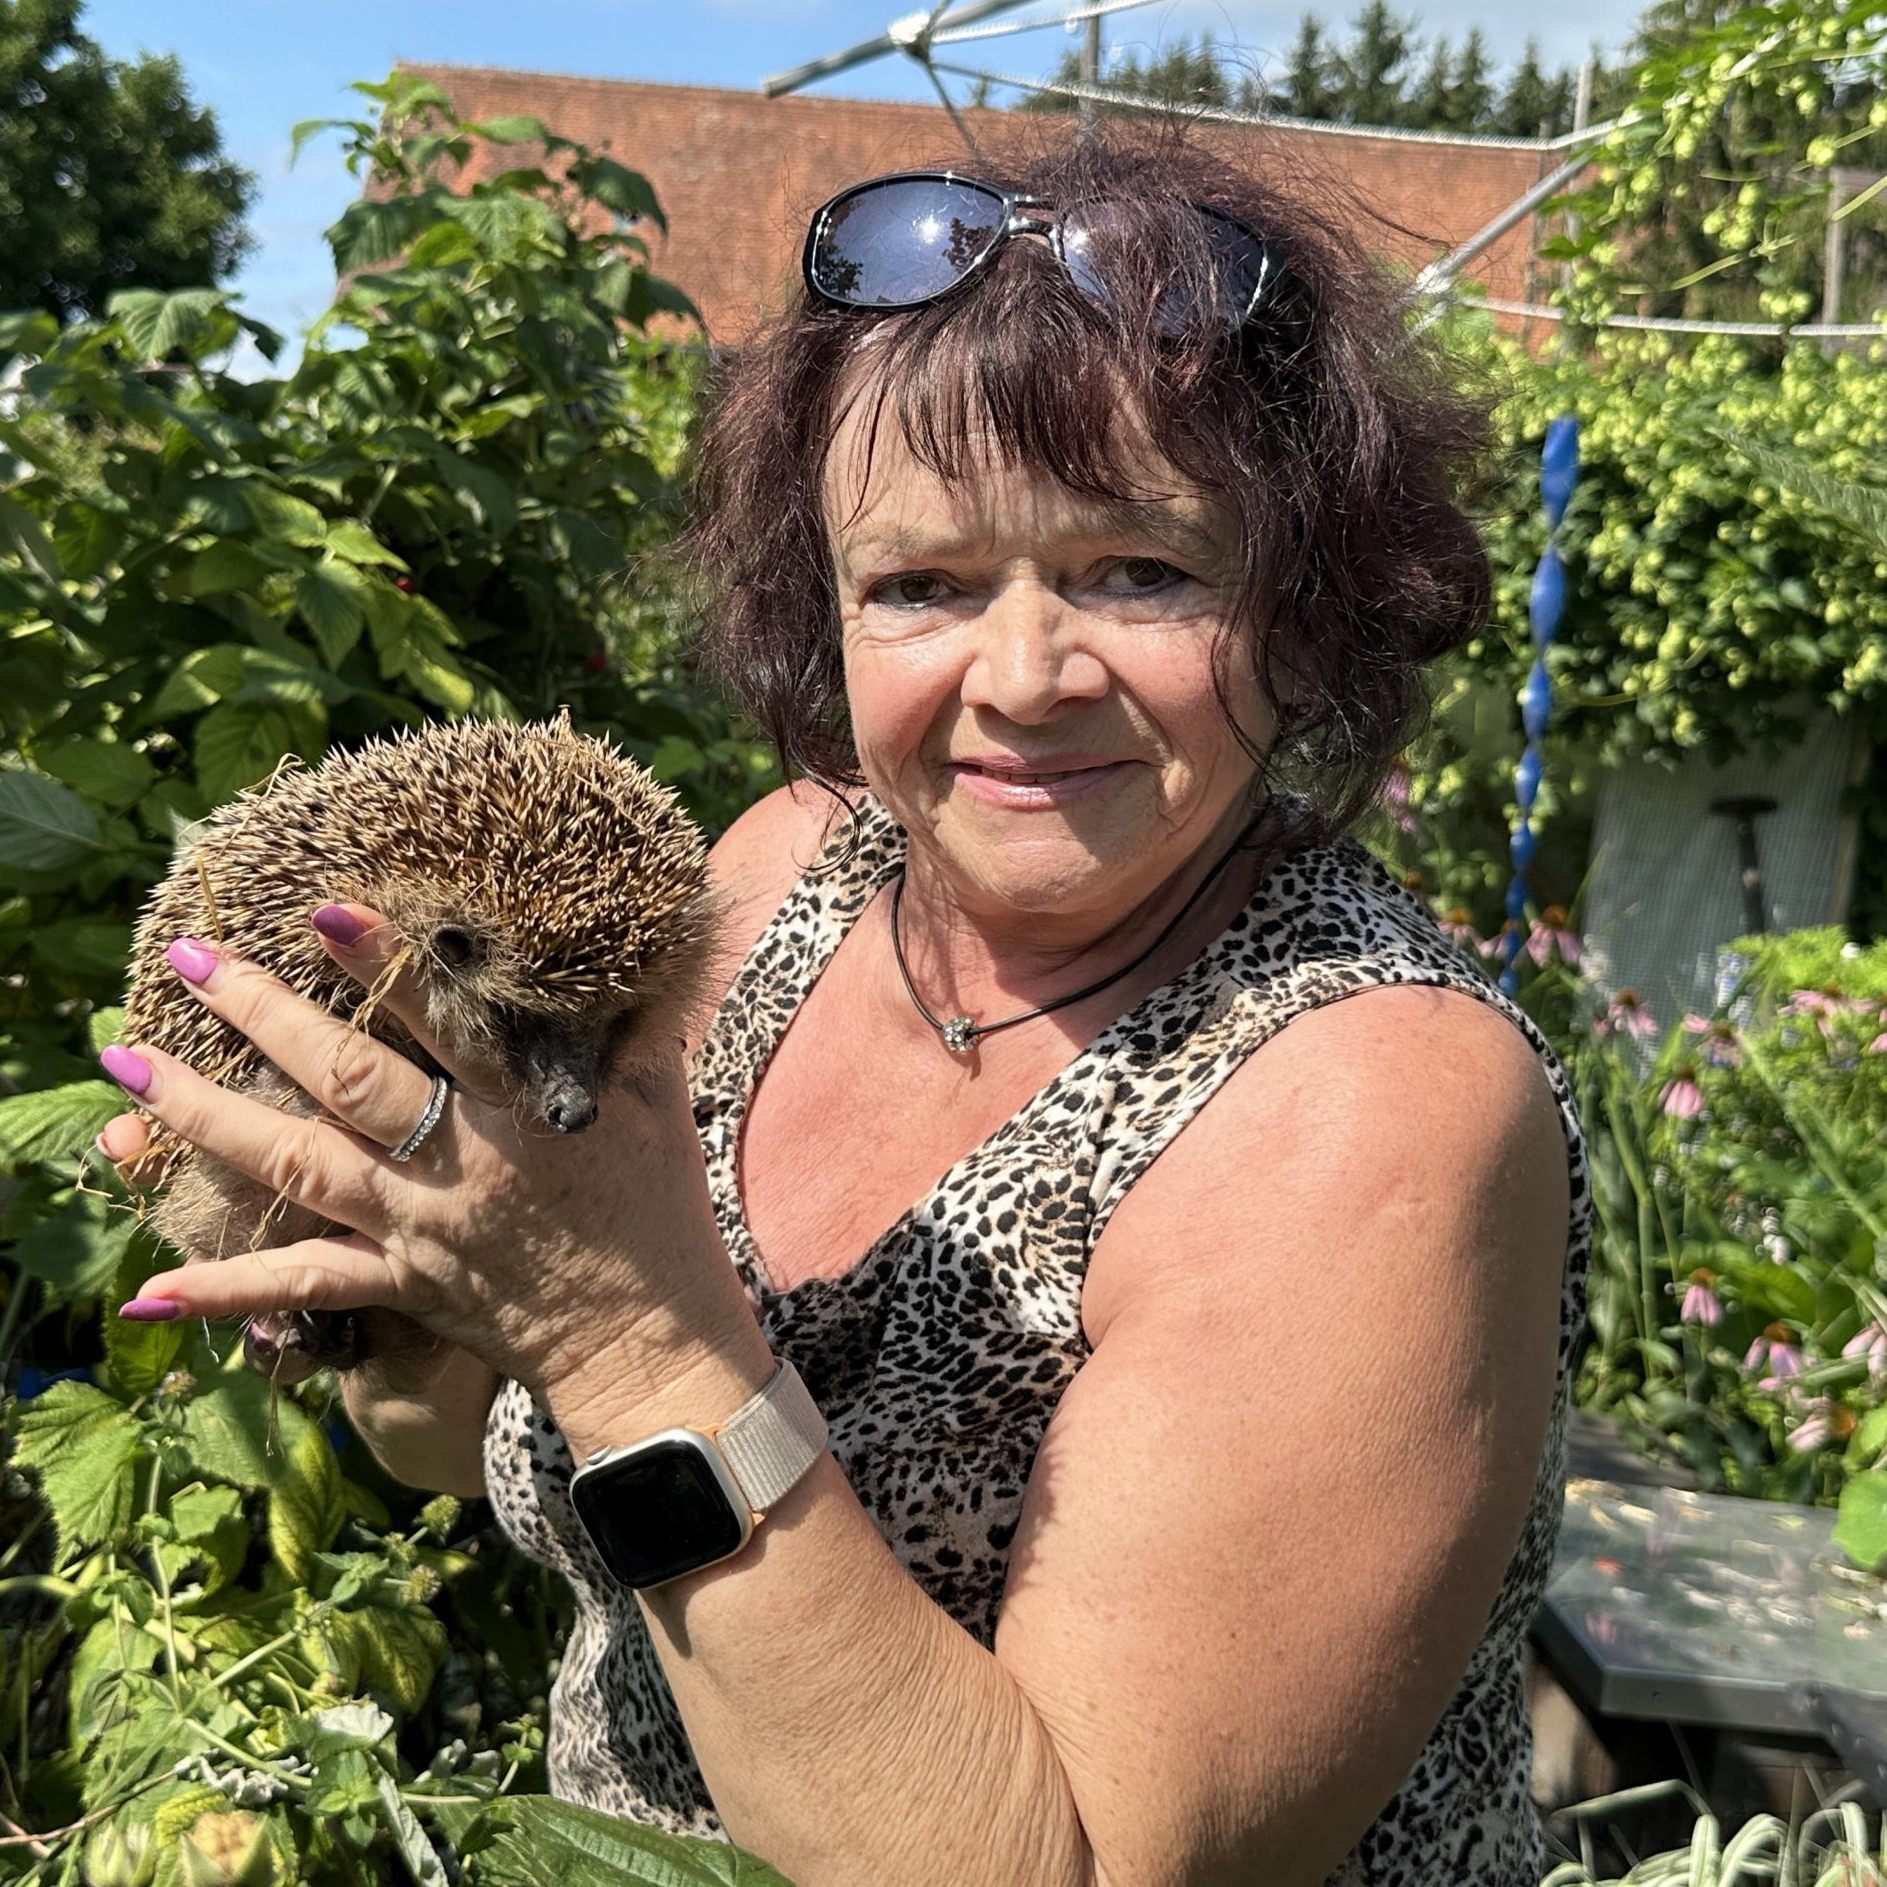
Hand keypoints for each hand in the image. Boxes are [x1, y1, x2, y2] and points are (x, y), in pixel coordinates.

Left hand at [99, 903, 752, 1405]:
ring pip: (296, 1166)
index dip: (383, 966)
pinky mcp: (396, 1284)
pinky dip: (226, 1291)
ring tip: (126, 1072)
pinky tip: (149, 1290)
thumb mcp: (656, 1101)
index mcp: (524, 1112)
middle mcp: (458, 1165)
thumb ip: (630, 1022)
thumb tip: (635, 937)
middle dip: (262, 1017)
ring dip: (204, 1117)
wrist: (645, 1342)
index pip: (444, 1024)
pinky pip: (302, 1287)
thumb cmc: (658, 1207)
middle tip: (190, 962)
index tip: (323, 909)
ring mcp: (416, 1229)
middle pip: (344, 1084)